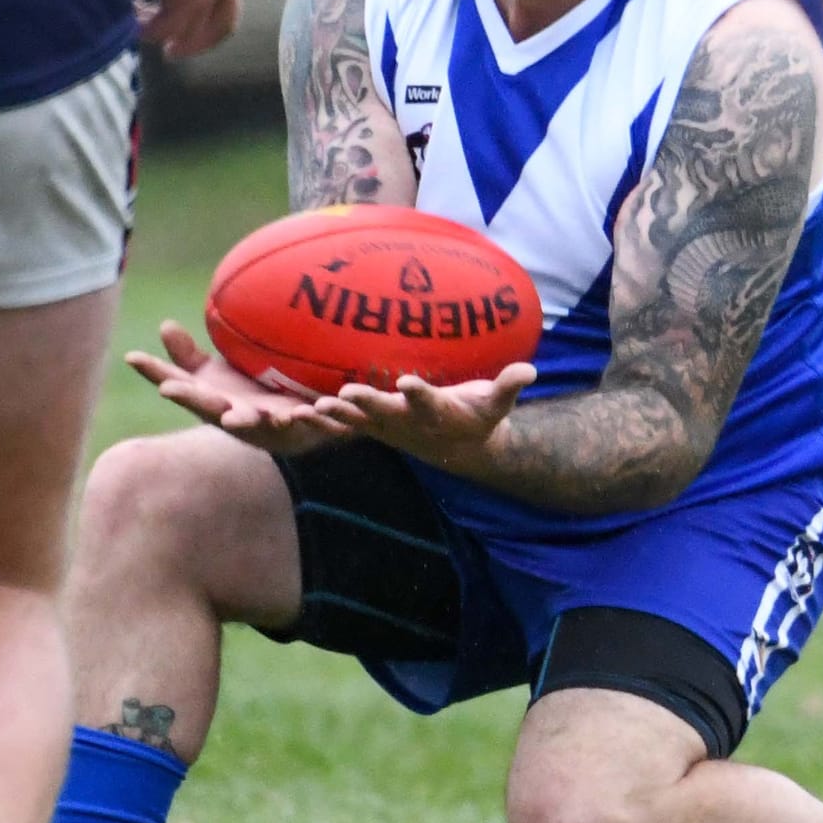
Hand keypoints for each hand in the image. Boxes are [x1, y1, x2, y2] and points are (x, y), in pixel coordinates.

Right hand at [127, 319, 349, 456]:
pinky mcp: (294, 431)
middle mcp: (230, 416)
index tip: (132, 356)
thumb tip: (162, 325)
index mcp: (210, 401)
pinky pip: (295, 424)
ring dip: (241, 419)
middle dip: (189, 399)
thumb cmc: (249, 397)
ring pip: (249, 423)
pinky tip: (297, 412)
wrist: (298, 424)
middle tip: (169, 389)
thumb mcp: (214, 377)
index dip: (154, 373)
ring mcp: (261, 426)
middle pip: (206, 408)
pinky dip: (295, 419)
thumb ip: (188, 358)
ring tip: (235, 416)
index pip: (177, 384)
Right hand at [135, 0, 241, 60]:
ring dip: (165, 35)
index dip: (212, 16)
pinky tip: (133, 19)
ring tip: (141, 31)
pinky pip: (165, 24)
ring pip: (190, 29)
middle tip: (172, 50)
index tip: (190, 20)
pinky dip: (149, 28)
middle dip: (197, 42)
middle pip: (222, 25)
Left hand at [314, 361, 538, 468]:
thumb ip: (508, 386)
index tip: (408, 382)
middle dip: (367, 404)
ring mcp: (388, 427)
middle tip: (347, 394)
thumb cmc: (478, 416)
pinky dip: (321, 421)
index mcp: (438, 412)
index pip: (429, 402)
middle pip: (386, 412)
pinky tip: (294, 414)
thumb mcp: (496, 404)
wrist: (459, 451)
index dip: (419, 394)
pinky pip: (342, 425)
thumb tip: (529, 371)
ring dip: (334, 417)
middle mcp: (410, 422)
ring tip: (309, 410)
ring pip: (357, 422)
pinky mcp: (371, 427)